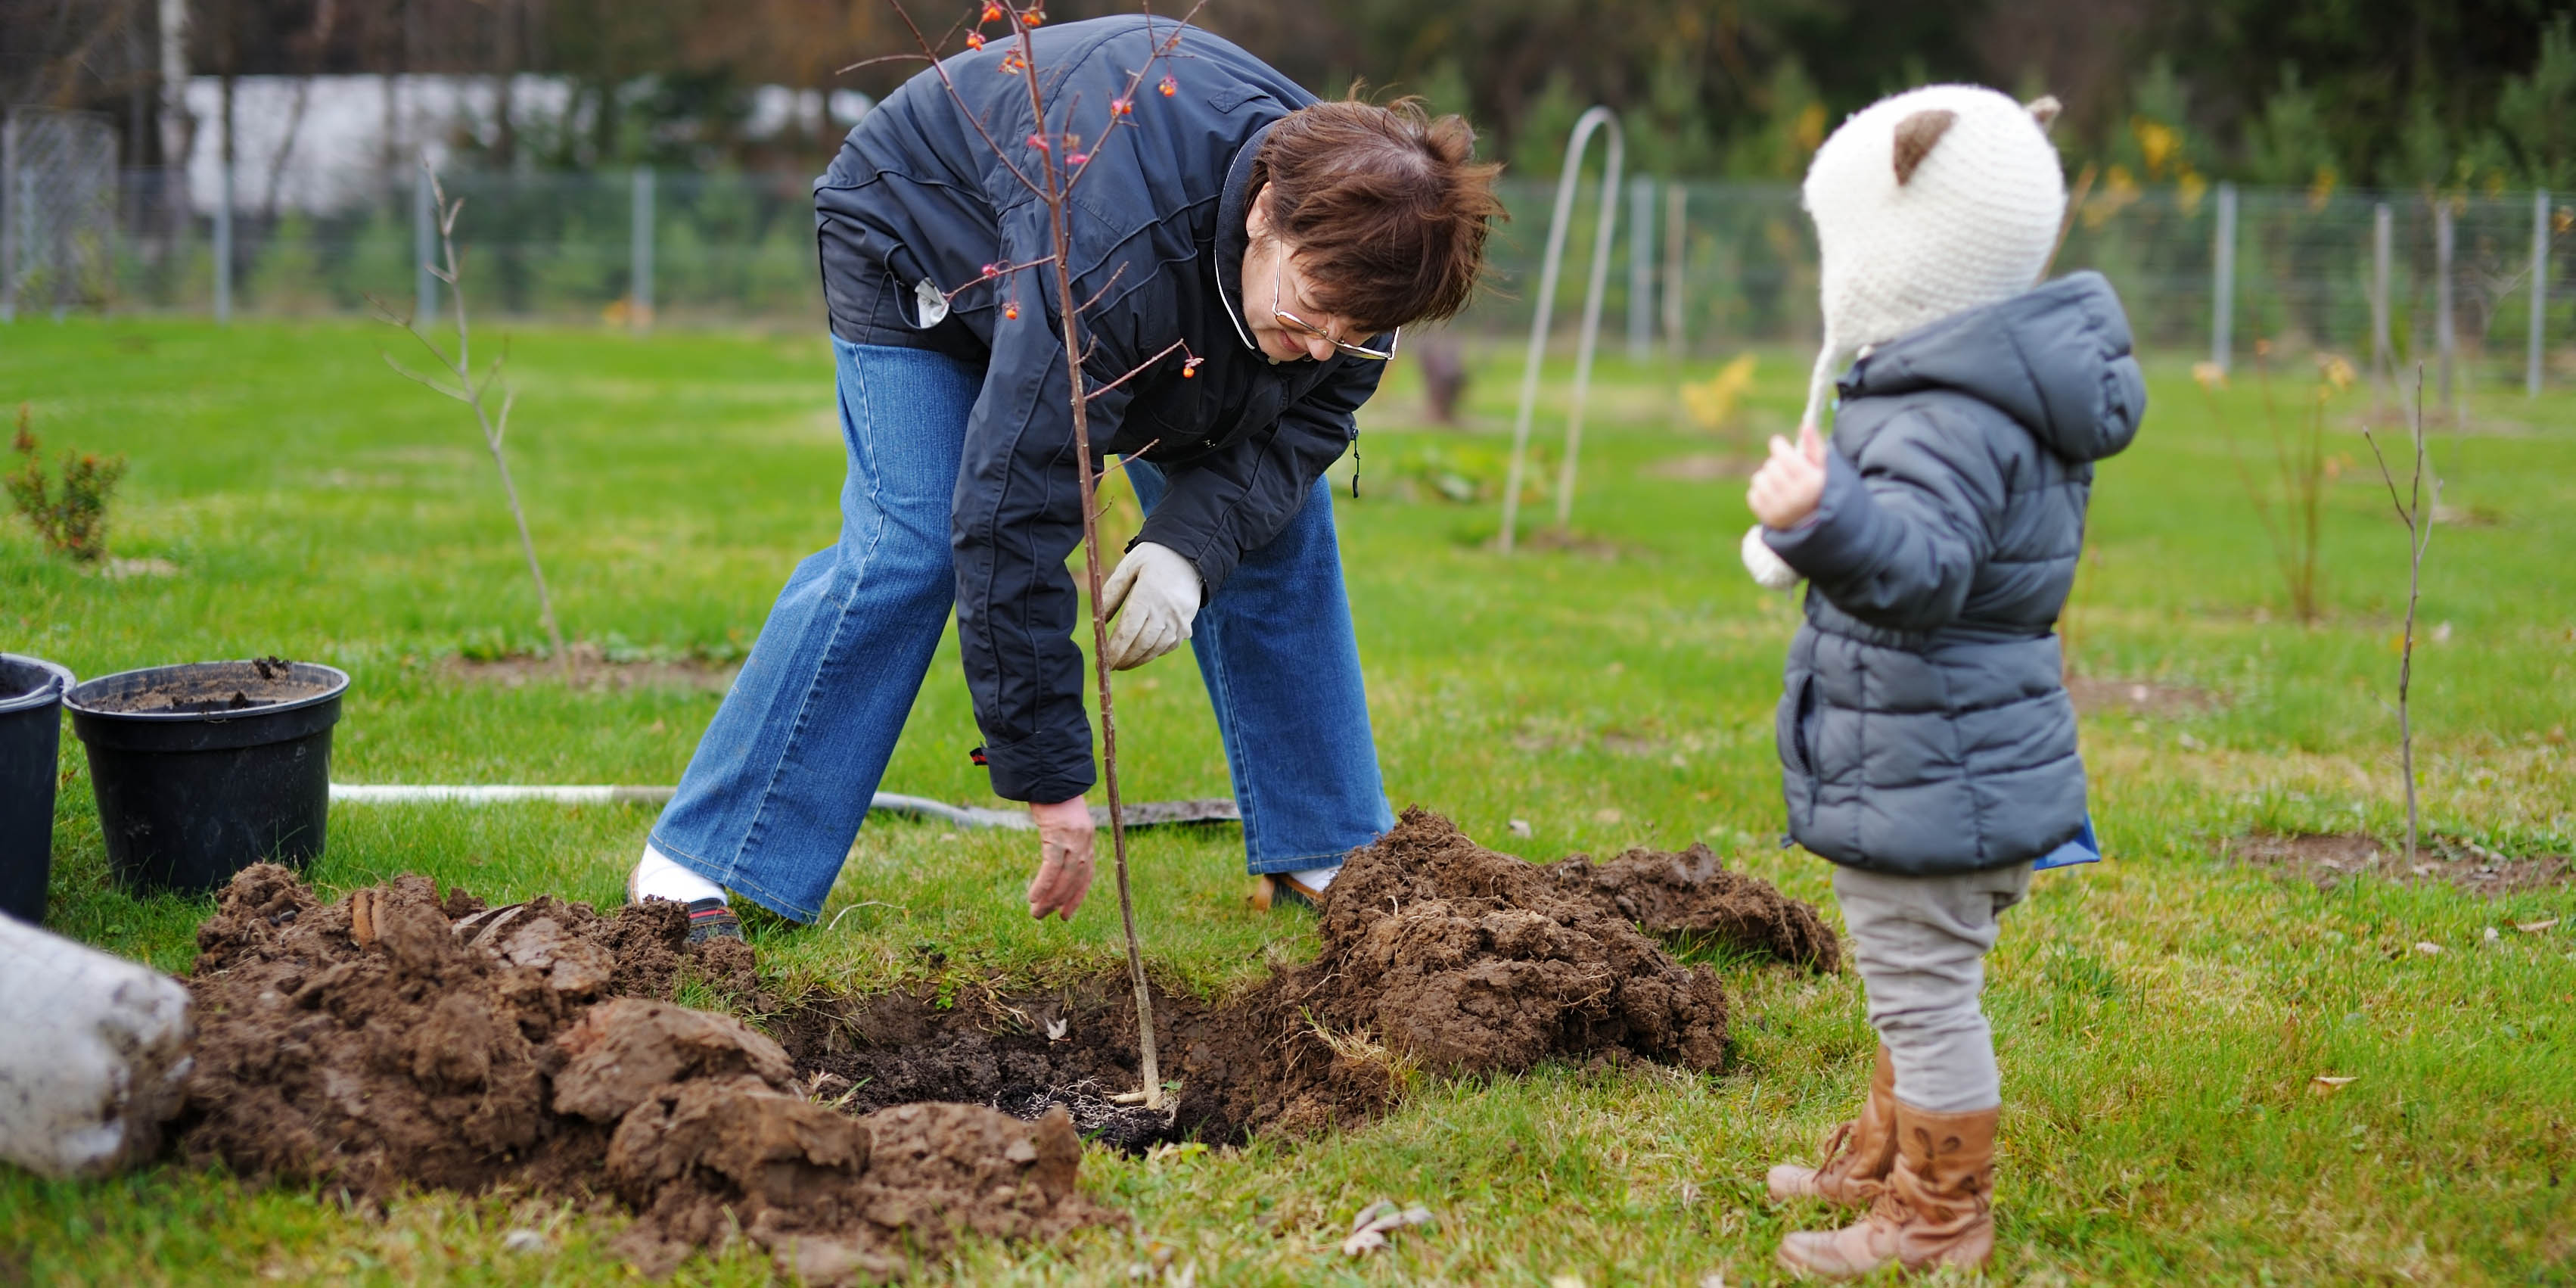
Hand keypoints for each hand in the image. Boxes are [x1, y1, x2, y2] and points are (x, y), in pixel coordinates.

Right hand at [1025, 796, 1095, 920]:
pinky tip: (1033, 896)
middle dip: (1059, 902)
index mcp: (1088, 839)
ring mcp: (1073, 838)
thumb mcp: (1063, 820)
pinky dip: (1043, 885)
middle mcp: (1085, 841)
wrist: (1049, 772)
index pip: (1086, 875)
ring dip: (1049, 898)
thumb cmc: (1051, 796)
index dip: (1076, 897)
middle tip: (1042, 917)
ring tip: (1035, 913)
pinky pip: (1051, 866)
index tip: (1065, 914)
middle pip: (1075, 880)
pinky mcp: (1058, 834)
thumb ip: (1063, 839)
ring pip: (1064, 877)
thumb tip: (1054, 860)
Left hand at [1099, 541, 1201, 670]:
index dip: (1114, 650)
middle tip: (1110, 666)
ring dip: (1139, 660)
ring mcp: (1179, 620)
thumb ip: (1111, 593)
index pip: (1127, 631)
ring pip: (1156, 649)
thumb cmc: (1153, 557)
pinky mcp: (1187, 624)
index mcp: (1148, 595)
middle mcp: (1165, 610)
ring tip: (1124, 663)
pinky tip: (1144, 653)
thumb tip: (1098, 622)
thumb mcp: (1128, 567)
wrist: (1190, 554)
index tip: (1103, 661)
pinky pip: (1170, 645)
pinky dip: (1155, 653)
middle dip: (1124, 659)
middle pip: (1141, 644)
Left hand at [1747, 421, 1828, 529]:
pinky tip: (1773, 495)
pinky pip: (1753, 494)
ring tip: (1779, 483)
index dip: (1778, 446)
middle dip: (1776, 464)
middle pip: (1770, 465)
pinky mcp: (1768, 518)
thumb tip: (1806, 424)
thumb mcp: (1822, 467)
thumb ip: (1814, 446)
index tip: (1779, 445)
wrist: (1814, 523)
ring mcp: (1781, 509)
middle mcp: (1795, 497)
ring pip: (1759, 479)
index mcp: (1810, 481)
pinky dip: (1761, 492)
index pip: (1782, 454)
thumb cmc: (1817, 488)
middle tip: (1785, 469)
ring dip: (1767, 477)